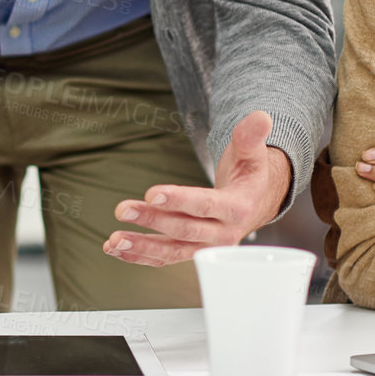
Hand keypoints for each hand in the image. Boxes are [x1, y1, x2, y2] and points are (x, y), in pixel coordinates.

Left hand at [101, 110, 292, 266]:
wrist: (255, 203)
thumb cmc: (249, 174)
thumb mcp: (252, 153)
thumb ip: (251, 135)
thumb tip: (261, 117)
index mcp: (238, 208)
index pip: (206, 205)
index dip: (179, 200)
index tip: (152, 193)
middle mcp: (223, 234)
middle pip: (183, 230)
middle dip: (152, 220)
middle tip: (122, 209)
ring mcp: (207, 247)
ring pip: (172, 251)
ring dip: (141, 247)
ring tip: (113, 241)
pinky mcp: (193, 252)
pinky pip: (165, 258)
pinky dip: (140, 256)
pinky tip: (115, 249)